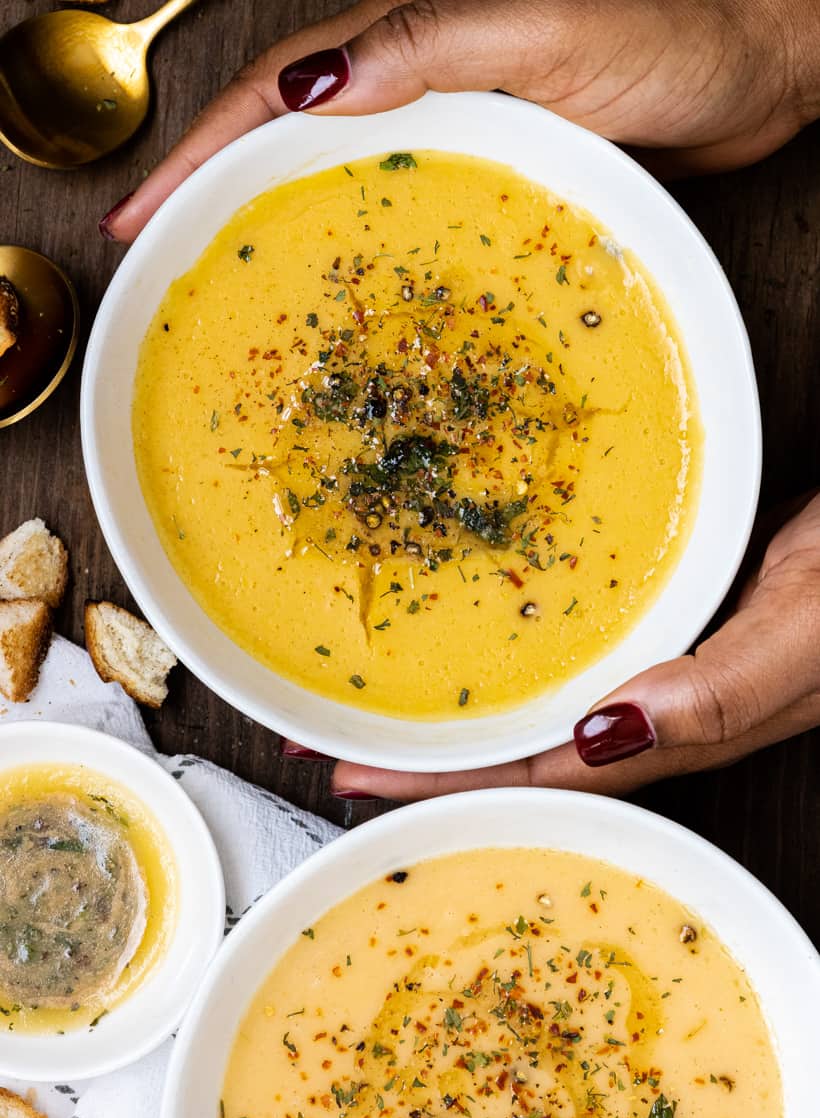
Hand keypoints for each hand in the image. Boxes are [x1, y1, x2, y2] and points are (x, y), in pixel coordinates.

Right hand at [101, 0, 819, 240]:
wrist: (761, 69)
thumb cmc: (676, 26)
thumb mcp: (544, 23)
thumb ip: (431, 41)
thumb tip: (310, 83)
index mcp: (411, 38)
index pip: (274, 94)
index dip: (198, 154)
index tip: (139, 218)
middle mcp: (421, 89)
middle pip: (288, 148)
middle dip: (216, 205)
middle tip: (160, 273)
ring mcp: (457, 138)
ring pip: (345, 192)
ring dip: (285, 242)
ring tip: (235, 306)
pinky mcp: (498, 182)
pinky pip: (412, 226)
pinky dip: (372, 266)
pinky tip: (356, 313)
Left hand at [329, 495, 819, 799]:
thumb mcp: (808, 635)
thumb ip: (723, 687)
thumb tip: (607, 734)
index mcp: (682, 731)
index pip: (538, 775)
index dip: (443, 782)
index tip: (352, 779)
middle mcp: (662, 716)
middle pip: (519, 758)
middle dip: (424, 765)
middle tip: (329, 752)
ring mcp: (666, 672)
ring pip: (540, 714)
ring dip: (458, 719)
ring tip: (379, 715)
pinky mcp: (672, 625)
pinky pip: (574, 662)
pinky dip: (514, 668)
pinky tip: (482, 657)